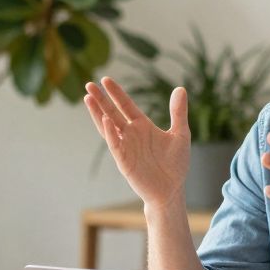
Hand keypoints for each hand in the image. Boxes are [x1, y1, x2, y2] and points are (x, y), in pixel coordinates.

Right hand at [84, 77, 189, 208]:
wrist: (172, 189)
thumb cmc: (175, 163)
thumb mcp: (180, 134)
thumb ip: (178, 112)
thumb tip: (180, 88)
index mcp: (142, 125)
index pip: (125, 105)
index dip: (116, 93)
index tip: (106, 79)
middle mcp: (131, 134)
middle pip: (112, 113)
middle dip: (101, 99)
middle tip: (89, 85)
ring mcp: (125, 147)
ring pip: (108, 127)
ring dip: (97, 113)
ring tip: (88, 98)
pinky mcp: (124, 161)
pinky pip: (115, 144)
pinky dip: (109, 132)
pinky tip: (105, 120)